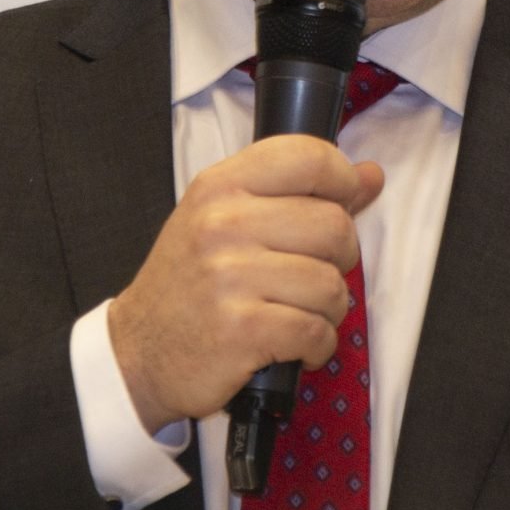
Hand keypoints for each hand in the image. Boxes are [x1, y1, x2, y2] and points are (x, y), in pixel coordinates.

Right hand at [109, 135, 384, 433]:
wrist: (138, 352)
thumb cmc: (190, 283)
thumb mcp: (226, 220)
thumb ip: (297, 194)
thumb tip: (371, 176)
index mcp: (221, 187)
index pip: (307, 157)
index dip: (343, 179)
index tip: (345, 202)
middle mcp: (223, 225)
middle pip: (334, 226)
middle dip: (340, 259)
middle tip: (313, 275)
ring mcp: (229, 278)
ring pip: (330, 285)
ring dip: (328, 310)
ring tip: (299, 315)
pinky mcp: (241, 330)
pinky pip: (315, 332)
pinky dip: (316, 347)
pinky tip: (294, 347)